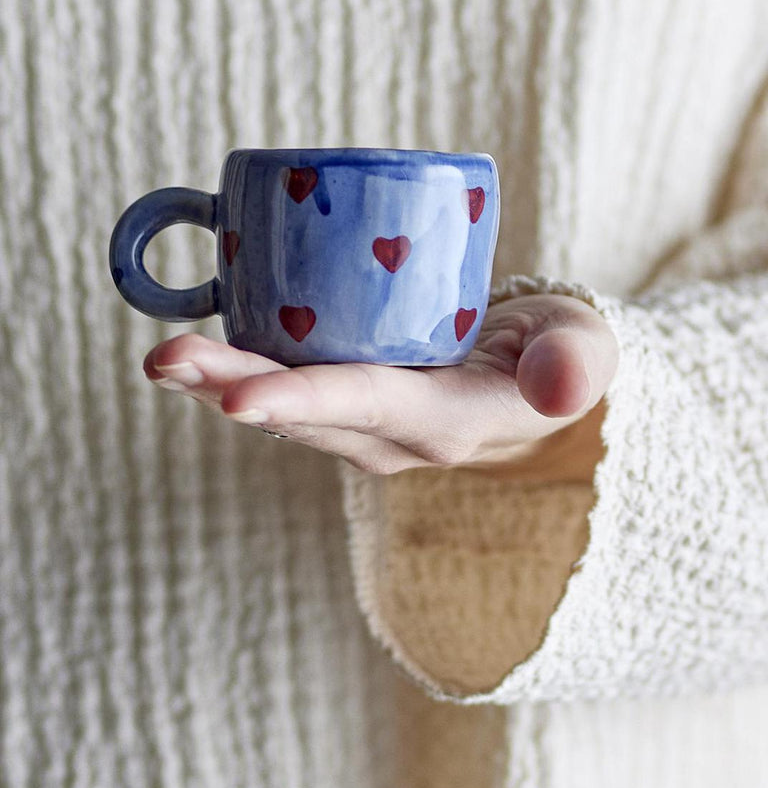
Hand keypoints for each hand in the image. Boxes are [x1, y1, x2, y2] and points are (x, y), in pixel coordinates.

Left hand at [142, 293, 618, 484]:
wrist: (539, 382)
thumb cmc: (560, 352)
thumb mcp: (583, 349)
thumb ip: (575, 362)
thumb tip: (560, 389)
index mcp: (449, 424)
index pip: (369, 407)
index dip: (303, 400)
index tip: (238, 399)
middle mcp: (395, 439)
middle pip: (305, 414)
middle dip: (231, 388)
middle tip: (164, 359)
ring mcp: (366, 429)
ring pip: (284, 409)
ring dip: (218, 384)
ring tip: (163, 356)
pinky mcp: (348, 406)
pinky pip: (286, 392)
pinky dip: (236, 371)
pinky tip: (193, 349)